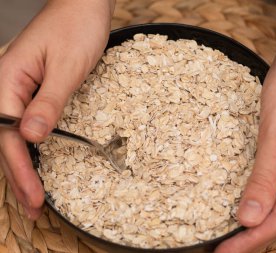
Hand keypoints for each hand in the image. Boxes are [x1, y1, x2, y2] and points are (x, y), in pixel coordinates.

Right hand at [0, 0, 113, 218]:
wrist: (84, 5)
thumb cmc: (77, 28)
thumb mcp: (67, 68)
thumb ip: (48, 103)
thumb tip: (31, 138)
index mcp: (7, 81)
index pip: (10, 136)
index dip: (22, 171)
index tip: (35, 199)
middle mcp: (6, 87)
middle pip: (7, 140)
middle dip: (21, 176)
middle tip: (33, 209)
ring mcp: (17, 88)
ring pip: (14, 135)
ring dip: (25, 166)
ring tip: (33, 195)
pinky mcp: (31, 88)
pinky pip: (25, 122)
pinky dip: (31, 147)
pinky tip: (37, 160)